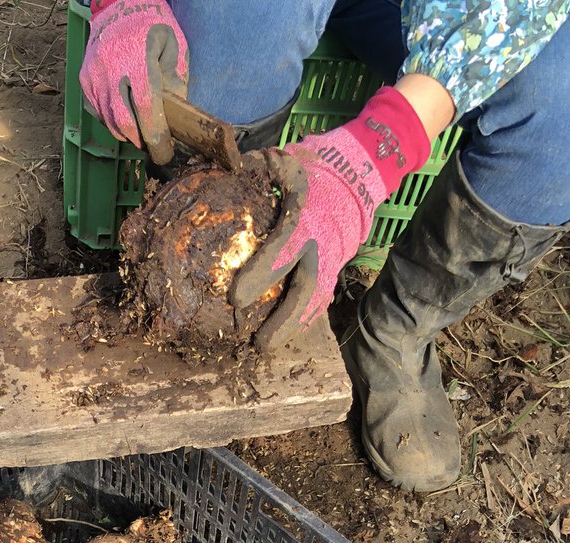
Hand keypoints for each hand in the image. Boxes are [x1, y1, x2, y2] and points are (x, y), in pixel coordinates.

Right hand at [80, 0, 187, 164]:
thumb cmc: (152, 27)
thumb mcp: (174, 49)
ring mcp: (94, 75)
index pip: (146, 107)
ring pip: (109, 121)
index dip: (155, 135)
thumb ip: (176, 84)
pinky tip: (123, 113)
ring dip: (126, 132)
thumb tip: (174, 120)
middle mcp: (111, 68)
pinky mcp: (84, 80)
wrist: (120, 5)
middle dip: (139, 139)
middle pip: (124, 121)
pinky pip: (98, 113)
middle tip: (152, 144)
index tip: (164, 152)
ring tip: (139, 128)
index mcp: (137, 59)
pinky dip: (112, 121)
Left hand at [230, 87, 430, 348]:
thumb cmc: (312, 165)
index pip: (284, 250)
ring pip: (317, 300)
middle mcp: (323, 243)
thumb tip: (219, 173)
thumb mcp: (283, 158)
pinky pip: (321, 298)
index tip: (235, 297)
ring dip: (293, 326)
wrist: (360, 169)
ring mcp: (334, 258)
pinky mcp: (337, 266)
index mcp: (307, 216)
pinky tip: (285, 336)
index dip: (260, 275)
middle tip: (258, 343)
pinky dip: (303, 318)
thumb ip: (252, 168)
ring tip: (268, 346)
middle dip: (283, 319)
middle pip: (307, 289)